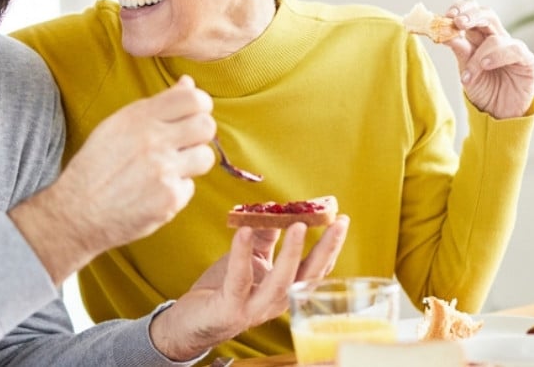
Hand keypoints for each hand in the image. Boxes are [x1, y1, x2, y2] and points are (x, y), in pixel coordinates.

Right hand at [11, 76, 215, 282]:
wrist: (76, 212)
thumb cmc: (95, 167)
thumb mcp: (117, 126)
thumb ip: (156, 105)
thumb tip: (188, 83)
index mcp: (139, 117)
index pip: (194, 98)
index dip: (201, 106)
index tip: (193, 116)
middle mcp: (153, 139)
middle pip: (206, 125)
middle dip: (200, 135)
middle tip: (185, 145)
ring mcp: (163, 169)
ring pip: (205, 156)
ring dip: (193, 163)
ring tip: (170, 170)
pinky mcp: (169, 198)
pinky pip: (189, 187)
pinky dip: (175, 191)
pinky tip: (153, 193)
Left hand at [148, 215, 350, 360]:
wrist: (191, 320)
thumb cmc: (222, 288)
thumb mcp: (249, 258)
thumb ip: (265, 238)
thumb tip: (278, 211)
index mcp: (284, 289)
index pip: (315, 268)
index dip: (331, 246)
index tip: (342, 220)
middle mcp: (276, 302)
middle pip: (309, 277)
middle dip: (326, 250)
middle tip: (337, 223)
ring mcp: (255, 308)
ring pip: (281, 283)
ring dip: (292, 253)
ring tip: (298, 225)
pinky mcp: (231, 308)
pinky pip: (239, 280)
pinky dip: (242, 255)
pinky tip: (245, 232)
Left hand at [441, 0, 533, 118]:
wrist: (499, 114)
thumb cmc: (483, 90)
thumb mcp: (466, 70)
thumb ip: (458, 50)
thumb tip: (442, 32)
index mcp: (479, 37)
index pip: (472, 12)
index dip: (461, 9)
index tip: (447, 14)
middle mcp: (497, 39)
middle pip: (487, 15)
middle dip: (471, 16)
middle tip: (457, 22)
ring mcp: (513, 48)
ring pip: (497, 37)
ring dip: (479, 54)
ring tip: (469, 74)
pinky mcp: (528, 61)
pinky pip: (515, 50)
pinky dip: (497, 56)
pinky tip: (486, 65)